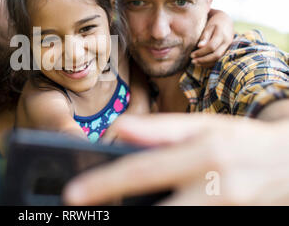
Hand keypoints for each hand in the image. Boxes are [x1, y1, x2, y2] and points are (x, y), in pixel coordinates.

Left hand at [63, 114, 288, 204]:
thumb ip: (160, 129)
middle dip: (118, 216)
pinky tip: (149, 210)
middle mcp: (216, 190)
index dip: (104, 184)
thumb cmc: (241, 140)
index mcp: (203, 156)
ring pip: (171, 225)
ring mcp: (226, 213)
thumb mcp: (204, 126)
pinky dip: (164, 222)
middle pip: (157, 213)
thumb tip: (118, 128)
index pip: (142, 170)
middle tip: (85, 213)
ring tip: (114, 214)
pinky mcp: (233, 225)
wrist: (288, 162)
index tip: (74, 194)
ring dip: (138, 222)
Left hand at [191, 9, 233, 66]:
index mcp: (221, 35)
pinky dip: (210, 63)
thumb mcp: (209, 26)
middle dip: (203, 60)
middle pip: (216, 55)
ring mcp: (228, 47)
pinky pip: (220, 60)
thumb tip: (199, 46)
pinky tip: (202, 63)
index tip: (191, 55)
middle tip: (192, 61)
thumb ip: (204, 36)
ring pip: (218, 59)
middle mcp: (227, 42)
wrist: (226, 21)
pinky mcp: (227, 51)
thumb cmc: (214, 23)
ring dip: (206, 63)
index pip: (211, 47)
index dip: (201, 52)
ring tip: (195, 63)